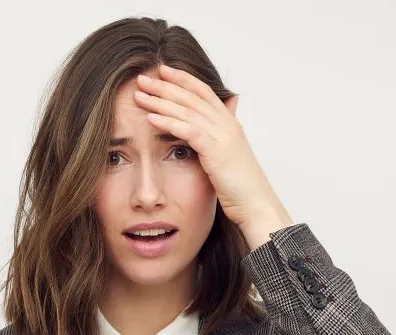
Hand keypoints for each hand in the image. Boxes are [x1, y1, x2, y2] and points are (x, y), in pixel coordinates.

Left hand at [132, 64, 292, 242]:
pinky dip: (169, 122)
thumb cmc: (240, 185)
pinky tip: (151, 118)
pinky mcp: (216, 151)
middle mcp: (226, 124)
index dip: (183, 79)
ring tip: (139, 95)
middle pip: (192, 97)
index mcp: (228, 122)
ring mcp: (222, 136)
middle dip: (166, 85)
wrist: (255, 204)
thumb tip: (214, 126)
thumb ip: (218, 136)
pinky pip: (188, 131)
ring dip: (161, 101)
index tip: (162, 70)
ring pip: (187, 111)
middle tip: (142, 78)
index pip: (203, 92)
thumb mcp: (228, 155)